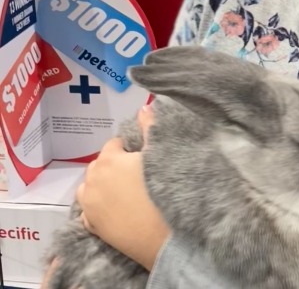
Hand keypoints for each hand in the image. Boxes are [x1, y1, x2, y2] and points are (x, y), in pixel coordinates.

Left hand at [77, 104, 168, 270]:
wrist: (163, 235)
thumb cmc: (164, 191)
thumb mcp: (161, 154)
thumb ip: (150, 128)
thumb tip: (144, 107)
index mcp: (109, 160)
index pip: (114, 144)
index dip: (129, 148)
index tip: (142, 157)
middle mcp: (93, 180)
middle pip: (100, 165)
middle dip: (114, 165)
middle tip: (136, 174)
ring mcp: (89, 205)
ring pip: (89, 187)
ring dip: (101, 185)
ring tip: (123, 190)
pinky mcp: (92, 226)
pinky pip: (89, 211)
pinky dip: (97, 207)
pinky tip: (115, 209)